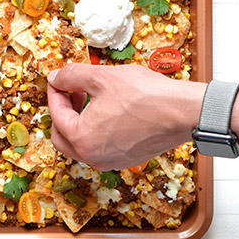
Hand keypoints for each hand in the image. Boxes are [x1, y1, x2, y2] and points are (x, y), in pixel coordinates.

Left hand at [47, 63, 205, 169]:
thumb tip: (56, 77)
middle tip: (72, 92)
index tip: (58, 80)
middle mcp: (93, 157)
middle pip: (62, 136)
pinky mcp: (126, 160)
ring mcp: (111, 162)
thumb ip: (71, 76)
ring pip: (81, 144)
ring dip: (79, 121)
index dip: (55, 93)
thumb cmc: (145, 95)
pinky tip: (108, 111)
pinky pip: (101, 148)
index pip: (56, 115)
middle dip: (63, 112)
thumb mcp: (101, 77)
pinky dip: (96, 131)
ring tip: (90, 98)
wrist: (183, 111)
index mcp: (81, 139)